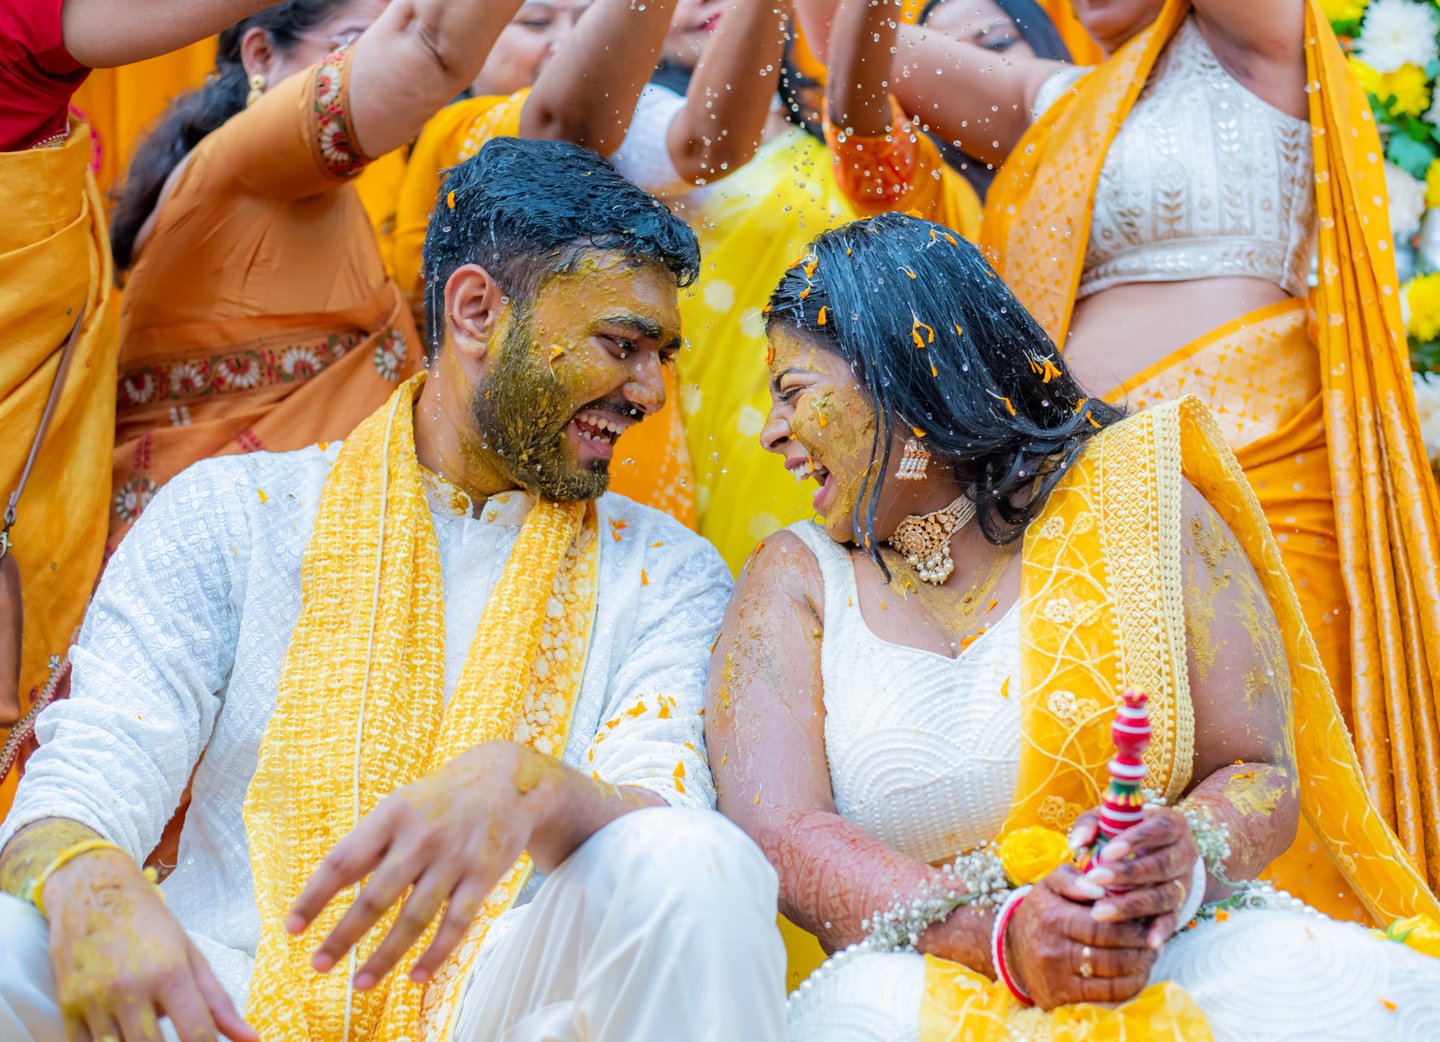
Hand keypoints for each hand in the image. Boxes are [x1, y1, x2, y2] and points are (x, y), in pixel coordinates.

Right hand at [45, 849, 255, 1041]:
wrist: (93, 891)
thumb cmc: (148, 921)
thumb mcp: (190, 953)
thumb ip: (218, 1001)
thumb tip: (250, 1039)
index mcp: (169, 971)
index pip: (196, 1033)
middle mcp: (131, 987)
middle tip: (177, 1038)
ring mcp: (95, 999)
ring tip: (149, 1029)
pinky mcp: (67, 1006)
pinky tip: (122, 1033)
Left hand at [287, 741, 548, 989]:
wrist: (509, 779)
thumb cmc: (441, 797)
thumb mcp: (402, 804)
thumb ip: (371, 842)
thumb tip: (327, 887)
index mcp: (392, 815)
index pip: (343, 861)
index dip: (314, 897)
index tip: (292, 927)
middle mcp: (421, 838)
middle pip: (375, 897)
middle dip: (343, 936)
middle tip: (318, 965)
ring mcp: (454, 858)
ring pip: (413, 918)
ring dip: (384, 956)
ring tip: (359, 983)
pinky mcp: (483, 875)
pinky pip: (456, 924)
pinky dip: (435, 954)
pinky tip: (416, 977)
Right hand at [1004, 865, 1157, 1009]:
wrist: (1010, 947)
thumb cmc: (1040, 911)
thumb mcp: (1050, 885)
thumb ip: (1074, 878)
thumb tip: (1100, 888)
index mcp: (1054, 918)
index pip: (1103, 927)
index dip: (1132, 928)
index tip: (1148, 924)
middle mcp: (1054, 950)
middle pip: (1111, 956)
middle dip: (1140, 951)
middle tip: (1155, 943)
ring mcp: (1057, 977)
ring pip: (1112, 981)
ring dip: (1139, 971)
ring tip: (1149, 958)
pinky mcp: (1060, 997)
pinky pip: (1104, 998)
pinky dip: (1127, 989)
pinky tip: (1136, 976)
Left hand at [1078, 807, 1198, 946]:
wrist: (1152, 853)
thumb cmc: (1122, 831)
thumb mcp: (1108, 820)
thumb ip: (1090, 824)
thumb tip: (1076, 841)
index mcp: (1172, 824)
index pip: (1160, 829)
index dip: (1136, 840)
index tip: (1106, 852)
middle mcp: (1184, 853)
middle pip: (1162, 864)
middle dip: (1127, 874)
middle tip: (1094, 880)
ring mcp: (1184, 882)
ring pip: (1165, 894)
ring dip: (1132, 904)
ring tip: (1099, 911)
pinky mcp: (1180, 906)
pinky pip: (1173, 919)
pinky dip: (1161, 929)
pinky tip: (1148, 941)